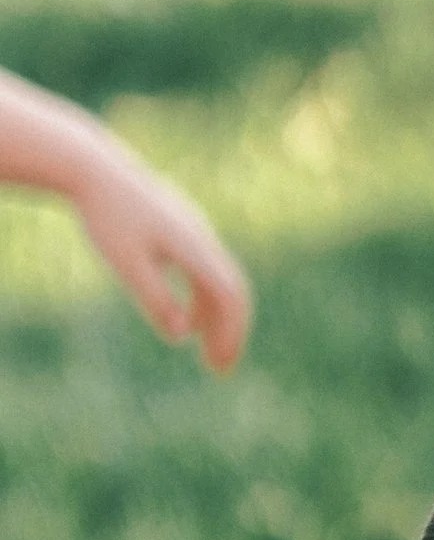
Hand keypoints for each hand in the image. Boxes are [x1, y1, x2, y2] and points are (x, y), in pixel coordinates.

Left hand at [70, 134, 252, 370]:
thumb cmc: (106, 217)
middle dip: (230, 331)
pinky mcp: (184, 230)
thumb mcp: (126, 264)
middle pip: (233, 291)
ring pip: (219, 282)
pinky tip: (186, 319)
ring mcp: (196, 232)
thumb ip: (156, 299)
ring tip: (204, 351)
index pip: (230, 295)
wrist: (94, 170)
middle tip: (219, 369)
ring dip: (216, 319)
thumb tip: (181, 335)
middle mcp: (203, 238)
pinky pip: (204, 271)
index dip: (231, 332)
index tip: (219, 365)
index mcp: (194, 246)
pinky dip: (203, 300)